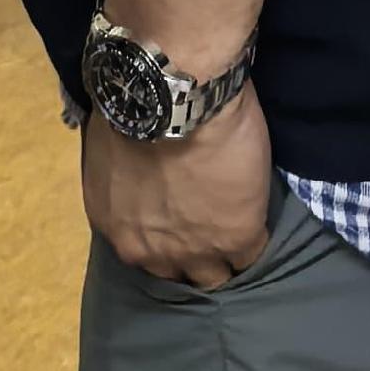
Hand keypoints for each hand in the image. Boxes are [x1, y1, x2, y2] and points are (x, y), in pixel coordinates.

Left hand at [83, 82, 273, 288]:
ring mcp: (195, 250)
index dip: (164, 234)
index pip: (144, 252)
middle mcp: (150, 251)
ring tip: (237, 236)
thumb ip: (123, 174)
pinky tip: (260, 221)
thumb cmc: (135, 103)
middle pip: (176, 274)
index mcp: (116, 225)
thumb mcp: (110, 146)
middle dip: (189, 255)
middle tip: (205, 228)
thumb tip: (136, 168)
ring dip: (223, 256)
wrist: (174, 95)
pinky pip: (251, 254)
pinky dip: (256, 238)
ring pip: (214, 275)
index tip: (176, 216)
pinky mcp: (236, 236)